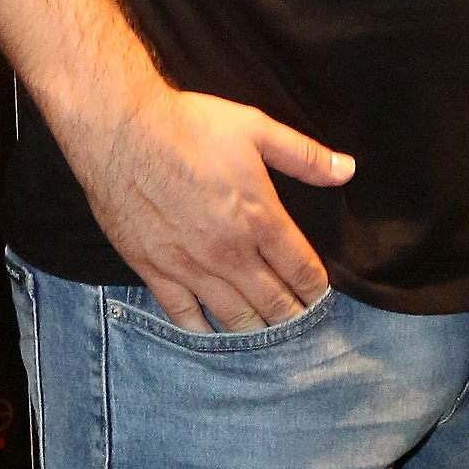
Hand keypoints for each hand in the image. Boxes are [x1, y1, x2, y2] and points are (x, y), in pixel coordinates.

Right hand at [70, 77, 354, 333]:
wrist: (122, 131)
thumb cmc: (189, 127)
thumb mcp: (257, 129)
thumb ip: (305, 156)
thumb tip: (347, 169)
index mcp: (260, 218)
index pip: (302, 270)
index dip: (317, 290)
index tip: (321, 298)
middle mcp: (231, 252)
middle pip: (274, 303)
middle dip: (294, 319)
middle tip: (303, 329)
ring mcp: (191, 267)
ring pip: (235, 319)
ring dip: (258, 333)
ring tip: (269, 340)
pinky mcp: (155, 271)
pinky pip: (184, 317)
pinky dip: (205, 333)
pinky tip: (215, 338)